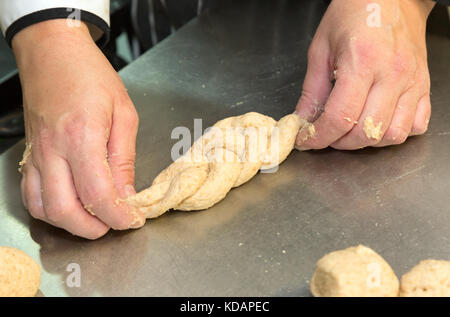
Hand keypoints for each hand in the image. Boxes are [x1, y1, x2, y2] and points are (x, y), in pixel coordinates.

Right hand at [13, 20, 144, 238]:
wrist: (54, 52)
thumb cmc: (91, 76)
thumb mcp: (124, 113)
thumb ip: (124, 159)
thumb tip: (127, 194)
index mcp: (81, 136)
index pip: (97, 193)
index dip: (118, 215)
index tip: (133, 219)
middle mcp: (52, 150)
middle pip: (65, 210)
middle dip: (93, 229)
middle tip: (115, 224)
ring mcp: (35, 154)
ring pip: (43, 209)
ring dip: (70, 224)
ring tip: (95, 218)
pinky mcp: (28, 154)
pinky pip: (30, 195)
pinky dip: (50, 210)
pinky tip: (70, 205)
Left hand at [295, 0, 434, 149]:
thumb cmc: (354, 13)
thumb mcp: (321, 48)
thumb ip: (312, 90)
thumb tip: (303, 119)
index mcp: (362, 62)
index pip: (340, 117)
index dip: (318, 137)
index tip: (306, 140)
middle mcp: (392, 74)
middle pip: (367, 132)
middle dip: (339, 142)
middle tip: (326, 134)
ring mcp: (413, 81)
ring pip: (393, 135)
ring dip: (368, 141)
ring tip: (350, 130)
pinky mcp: (424, 85)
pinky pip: (417, 124)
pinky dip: (396, 133)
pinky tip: (378, 121)